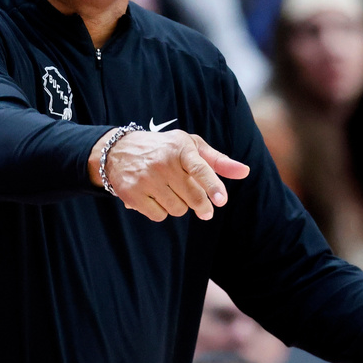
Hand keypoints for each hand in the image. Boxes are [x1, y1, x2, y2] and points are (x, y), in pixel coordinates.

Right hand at [90, 129, 249, 221]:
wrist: (118, 151)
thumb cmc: (164, 148)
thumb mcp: (190, 146)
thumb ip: (218, 161)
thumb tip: (245, 172)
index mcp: (180, 148)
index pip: (200, 168)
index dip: (212, 185)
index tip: (221, 200)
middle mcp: (162, 163)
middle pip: (193, 197)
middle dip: (202, 206)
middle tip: (206, 209)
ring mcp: (146, 179)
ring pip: (178, 209)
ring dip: (180, 206)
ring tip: (170, 191)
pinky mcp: (132, 195)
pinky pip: (159, 215)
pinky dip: (162, 211)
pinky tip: (155, 197)